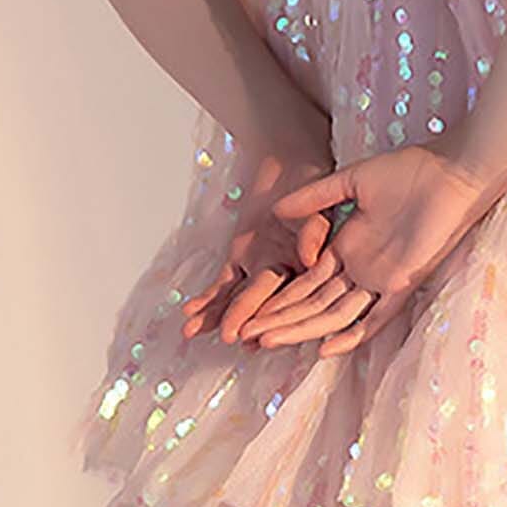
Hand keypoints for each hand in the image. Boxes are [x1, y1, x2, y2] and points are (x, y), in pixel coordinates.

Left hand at [180, 146, 333, 345]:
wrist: (288, 168)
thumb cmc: (309, 188)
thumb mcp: (317, 208)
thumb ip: (314, 234)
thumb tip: (309, 259)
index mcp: (308, 270)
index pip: (288, 298)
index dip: (273, 316)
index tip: (259, 334)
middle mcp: (284, 277)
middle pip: (261, 304)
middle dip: (244, 320)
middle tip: (230, 338)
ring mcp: (259, 270)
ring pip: (236, 299)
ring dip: (215, 316)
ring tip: (191, 332)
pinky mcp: (241, 262)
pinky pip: (222, 285)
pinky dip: (207, 298)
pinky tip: (189, 313)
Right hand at [235, 139, 506, 358]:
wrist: (451, 172)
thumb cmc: (409, 172)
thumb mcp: (352, 181)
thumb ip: (316, 197)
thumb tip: (276, 209)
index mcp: (347, 246)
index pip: (304, 281)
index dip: (276, 297)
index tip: (246, 311)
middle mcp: (360, 268)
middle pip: (312, 304)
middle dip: (279, 319)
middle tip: (244, 336)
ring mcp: (381, 279)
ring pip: (334, 314)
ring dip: (302, 329)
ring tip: (268, 340)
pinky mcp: (403, 283)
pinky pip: (377, 318)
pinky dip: (352, 335)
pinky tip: (324, 349)